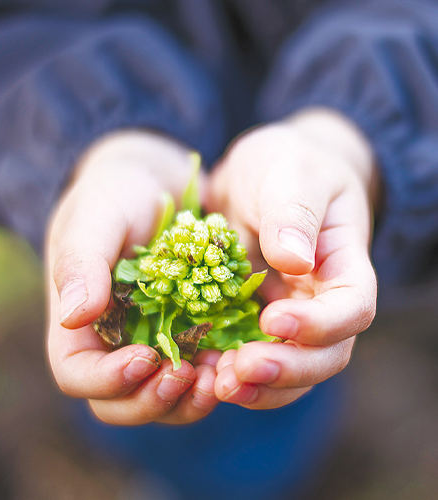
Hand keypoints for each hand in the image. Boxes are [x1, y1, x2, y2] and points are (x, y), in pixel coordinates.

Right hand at [45, 130, 218, 424]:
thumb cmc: (116, 192)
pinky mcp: (188, 330)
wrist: (156, 181)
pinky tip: (234, 357)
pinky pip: (198, 369)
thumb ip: (81, 262)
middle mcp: (114, 341)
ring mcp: (152, 340)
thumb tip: (73, 318)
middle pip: (122, 400)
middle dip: (154, 400)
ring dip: (190, 398)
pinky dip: (214, 374)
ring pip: (163, 396)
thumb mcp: (96, 216)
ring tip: (221, 375)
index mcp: (80, 323)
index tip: (145, 357)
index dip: (108, 380)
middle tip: (189, 377)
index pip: (78, 375)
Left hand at [207, 108, 378, 408]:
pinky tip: (200, 371)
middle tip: (238, 372)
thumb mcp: (289, 172)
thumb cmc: (286, 164)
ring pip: (289, 368)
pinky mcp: (250, 316)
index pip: (351, 308)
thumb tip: (295, 261)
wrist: (263, 173)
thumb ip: (294, 212)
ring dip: (257, 386)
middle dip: (285, 370)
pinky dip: (230, 371)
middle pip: (325, 355)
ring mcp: (287, 312)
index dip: (319, 324)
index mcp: (342, 264)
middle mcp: (320, 299)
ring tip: (217, 385)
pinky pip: (249, 355)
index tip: (273, 318)